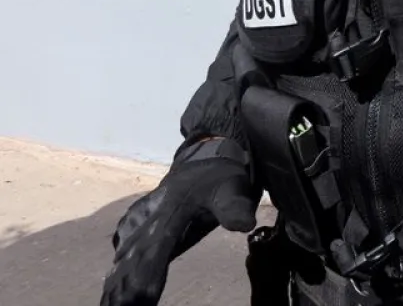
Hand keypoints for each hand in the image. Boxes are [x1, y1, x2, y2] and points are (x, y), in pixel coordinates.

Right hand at [100, 142, 259, 305]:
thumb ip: (235, 208)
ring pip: (126, 254)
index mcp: (174, 208)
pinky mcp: (136, 223)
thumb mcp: (233, 188)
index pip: (159, 245)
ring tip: (110, 305)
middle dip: (126, 283)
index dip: (149, 271)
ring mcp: (141, 218)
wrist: (204, 159)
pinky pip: (123, 248)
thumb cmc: (220, 179)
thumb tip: (244, 225)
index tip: (143, 296)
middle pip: (136, 254)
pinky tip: (110, 290)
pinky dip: (117, 270)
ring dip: (117, 280)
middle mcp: (151, 215)